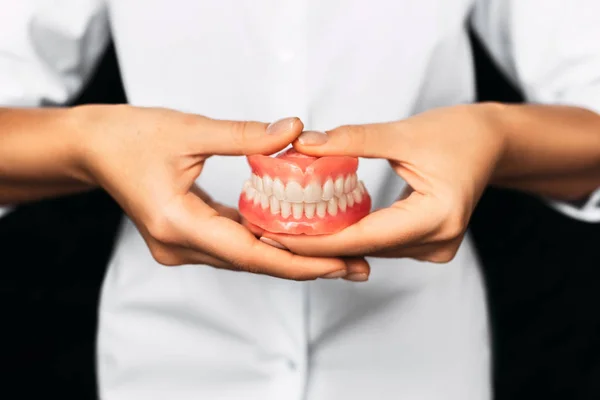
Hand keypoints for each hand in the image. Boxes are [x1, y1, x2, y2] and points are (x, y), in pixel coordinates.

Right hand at [71, 105, 358, 279]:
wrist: (92, 147)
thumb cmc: (130, 136)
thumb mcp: (190, 130)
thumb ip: (245, 135)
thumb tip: (296, 130)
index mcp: (177, 224)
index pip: (249, 252)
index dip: (298, 261)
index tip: (340, 263)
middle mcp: (179, 245)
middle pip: (253, 261)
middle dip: (305, 263)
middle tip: (356, 265)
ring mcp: (181, 246)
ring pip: (245, 256)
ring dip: (289, 255)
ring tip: (338, 255)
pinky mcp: (186, 237)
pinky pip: (233, 244)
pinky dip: (265, 241)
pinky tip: (297, 237)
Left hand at [261, 104, 505, 262]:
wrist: (491, 143)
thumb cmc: (457, 133)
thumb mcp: (403, 132)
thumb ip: (352, 140)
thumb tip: (304, 144)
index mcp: (437, 216)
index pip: (363, 238)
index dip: (316, 241)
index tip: (275, 236)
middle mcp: (438, 242)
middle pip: (363, 249)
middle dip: (315, 242)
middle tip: (268, 231)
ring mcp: (436, 248)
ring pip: (370, 250)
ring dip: (331, 240)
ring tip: (285, 228)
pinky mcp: (428, 244)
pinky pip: (380, 244)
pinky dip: (352, 235)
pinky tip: (322, 225)